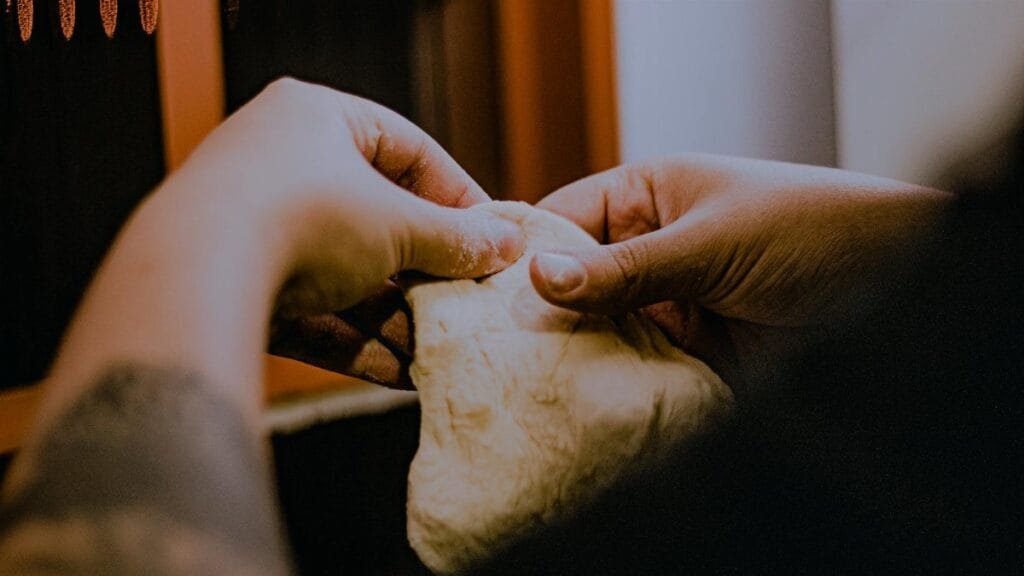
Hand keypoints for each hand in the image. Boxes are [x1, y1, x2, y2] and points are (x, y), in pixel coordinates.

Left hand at [146, 78, 524, 386]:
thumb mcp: (398, 224)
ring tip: (440, 351)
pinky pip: (310, 310)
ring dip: (394, 316)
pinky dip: (354, 340)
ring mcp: (253, 228)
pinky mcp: (234, 287)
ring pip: (344, 274)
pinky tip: (399, 375)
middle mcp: (279, 164)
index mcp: (316, 119)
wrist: (192, 278)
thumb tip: (507, 246)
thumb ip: (457, 238)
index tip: (493, 239)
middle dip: (425, 270)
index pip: (409, 149)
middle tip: (468, 302)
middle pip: (376, 220)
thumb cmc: (307, 218)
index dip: (458, 196)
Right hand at [529, 155, 950, 382]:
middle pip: (576, 280)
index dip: (525, 252)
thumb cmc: (813, 230)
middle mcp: (653, 248)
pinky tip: (579, 399)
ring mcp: (671, 302)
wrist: (900, 286)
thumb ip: (626, 268)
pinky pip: (637, 366)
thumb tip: (538, 276)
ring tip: (524, 381)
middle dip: (541, 311)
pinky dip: (613, 382)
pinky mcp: (692, 352)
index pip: (567, 219)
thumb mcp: (712, 242)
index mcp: (651, 196)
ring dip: (574, 352)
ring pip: (600, 328)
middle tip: (491, 349)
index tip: (479, 292)